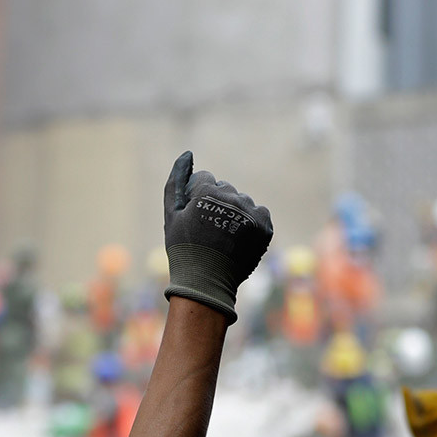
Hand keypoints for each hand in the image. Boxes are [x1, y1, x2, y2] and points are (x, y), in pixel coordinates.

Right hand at [161, 152, 272, 324]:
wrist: (206, 281)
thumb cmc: (184, 247)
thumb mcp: (172, 214)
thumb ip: (176, 182)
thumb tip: (187, 154)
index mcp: (207, 191)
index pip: (205, 179)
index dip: (197, 199)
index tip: (195, 218)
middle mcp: (232, 196)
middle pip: (225, 189)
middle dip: (217, 203)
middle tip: (210, 231)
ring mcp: (250, 211)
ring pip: (242, 201)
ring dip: (235, 213)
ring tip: (225, 238)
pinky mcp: (264, 225)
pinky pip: (259, 213)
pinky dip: (251, 223)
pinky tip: (240, 239)